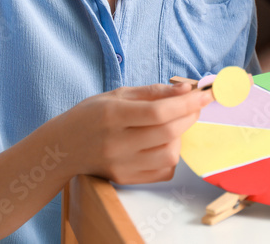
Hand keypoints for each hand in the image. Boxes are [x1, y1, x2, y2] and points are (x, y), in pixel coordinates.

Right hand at [62, 82, 212, 183]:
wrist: (63, 148)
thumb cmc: (91, 115)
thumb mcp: (117, 95)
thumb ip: (153, 92)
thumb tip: (187, 89)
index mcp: (113, 115)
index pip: (160, 112)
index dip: (188, 103)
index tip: (206, 94)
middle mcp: (117, 143)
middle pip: (169, 132)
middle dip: (190, 115)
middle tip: (193, 105)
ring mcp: (121, 165)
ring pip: (170, 154)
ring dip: (181, 136)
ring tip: (173, 124)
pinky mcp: (126, 179)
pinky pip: (163, 171)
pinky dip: (172, 155)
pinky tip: (164, 142)